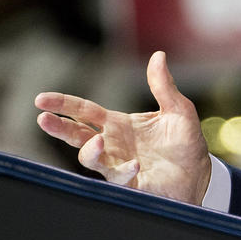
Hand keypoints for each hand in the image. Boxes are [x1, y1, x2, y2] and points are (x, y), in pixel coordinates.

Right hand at [34, 51, 211, 204]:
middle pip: (77, 135)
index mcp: (118, 124)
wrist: (199, 174)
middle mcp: (113, 144)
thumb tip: (158, 55)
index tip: (41, 99)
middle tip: (43, 119)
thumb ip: (164, 85)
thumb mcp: (178, 109)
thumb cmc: (185, 142)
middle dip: (59, 127)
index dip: (63, 104)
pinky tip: (135, 164)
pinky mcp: (130, 184)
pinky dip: (124, 171)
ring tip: (95, 142)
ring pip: (91, 158)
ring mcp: (118, 165)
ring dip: (90, 151)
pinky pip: (120, 178)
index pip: (84, 111)